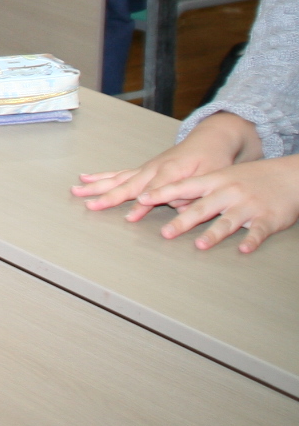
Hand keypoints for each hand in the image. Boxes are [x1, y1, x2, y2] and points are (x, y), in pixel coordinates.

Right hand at [74, 112, 255, 214]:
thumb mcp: (213, 177)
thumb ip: (193, 192)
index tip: (130, 216)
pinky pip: (119, 173)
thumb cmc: (214, 159)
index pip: (155, 190)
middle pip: (128, 184)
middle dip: (109, 196)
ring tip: (77, 190)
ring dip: (97, 185)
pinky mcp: (143, 168)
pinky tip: (86, 178)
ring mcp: (146, 167)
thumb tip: (175, 205)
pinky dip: (102, 176)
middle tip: (90, 204)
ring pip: (118, 178)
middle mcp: (154, 168)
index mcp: (172, 170)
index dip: (143, 203)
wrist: (210, 140)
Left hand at [142, 156, 298, 253]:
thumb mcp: (223, 177)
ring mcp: (248, 205)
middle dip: (182, 221)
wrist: (289, 176)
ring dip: (214, 234)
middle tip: (165, 233)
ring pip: (228, 221)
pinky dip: (251, 240)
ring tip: (200, 245)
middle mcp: (228, 192)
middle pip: (202, 208)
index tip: (141, 199)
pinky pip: (258, 232)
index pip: (183, 186)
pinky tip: (244, 249)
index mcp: (215, 181)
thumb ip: (199, 188)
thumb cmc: (251, 178)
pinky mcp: (267, 219)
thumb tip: (170, 199)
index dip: (162, 193)